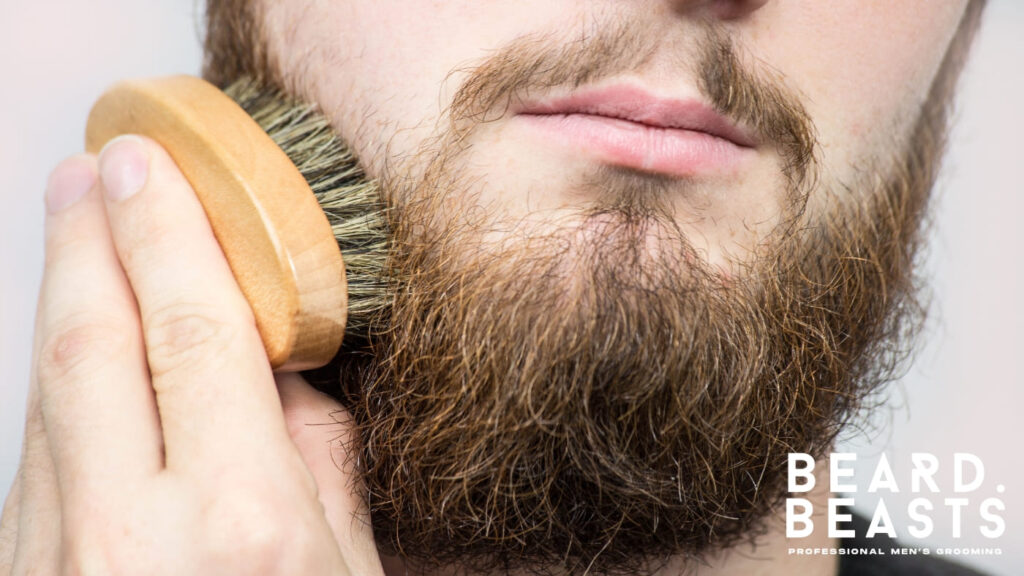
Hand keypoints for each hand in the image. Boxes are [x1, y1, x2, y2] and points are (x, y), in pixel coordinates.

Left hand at [0, 137, 382, 574]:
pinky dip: (57, 391)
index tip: (148, 166)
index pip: (193, 335)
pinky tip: (80, 356)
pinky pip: (32, 464)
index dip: (167, 236)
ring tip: (80, 244)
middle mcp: (131, 538)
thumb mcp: (349, 571)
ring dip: (63, 308)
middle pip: (91, 345)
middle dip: (87, 242)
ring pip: (46, 399)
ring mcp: (55, 565)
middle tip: (92, 172)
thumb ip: (321, 463)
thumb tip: (288, 367)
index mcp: (242, 525)